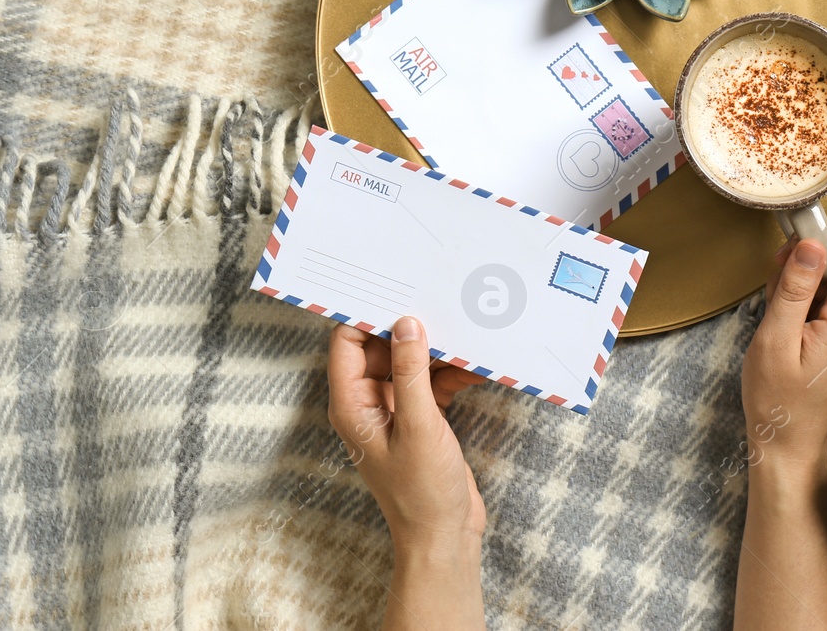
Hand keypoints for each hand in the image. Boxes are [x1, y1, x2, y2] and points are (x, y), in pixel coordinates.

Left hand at [327, 316, 488, 553]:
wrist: (444, 536)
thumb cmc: (421, 491)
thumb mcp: (418, 425)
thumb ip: (411, 373)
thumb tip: (406, 325)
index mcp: (352, 404)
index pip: (348, 342)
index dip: (367, 316)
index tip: (395, 290)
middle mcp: (368, 403)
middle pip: (382, 347)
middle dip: (411, 329)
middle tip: (440, 301)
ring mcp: (396, 410)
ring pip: (411, 363)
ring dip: (438, 351)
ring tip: (467, 330)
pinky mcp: (422, 418)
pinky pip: (433, 382)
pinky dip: (453, 373)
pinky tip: (479, 365)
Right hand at [740, 224, 826, 480]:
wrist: (790, 443)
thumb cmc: (778, 399)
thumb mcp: (775, 339)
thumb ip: (794, 288)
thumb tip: (810, 244)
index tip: (796, 240)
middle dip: (815, 255)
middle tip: (777, 273)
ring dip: (810, 276)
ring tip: (778, 303)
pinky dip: (812, 295)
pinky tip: (787, 316)